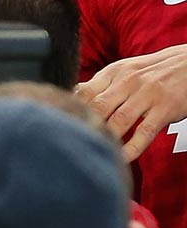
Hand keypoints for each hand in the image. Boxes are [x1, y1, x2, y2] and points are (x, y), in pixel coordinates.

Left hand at [79, 45, 186, 160]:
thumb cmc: (151, 71)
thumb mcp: (123, 70)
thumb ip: (101, 84)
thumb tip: (72, 94)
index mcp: (113, 73)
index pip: (84, 92)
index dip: (71, 109)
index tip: (62, 125)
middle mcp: (127, 82)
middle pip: (98, 107)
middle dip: (86, 125)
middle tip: (75, 143)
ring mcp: (146, 95)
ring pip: (119, 120)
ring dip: (107, 138)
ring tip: (97, 152)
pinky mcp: (165, 109)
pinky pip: (145, 131)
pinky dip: (133, 147)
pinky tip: (123, 157)